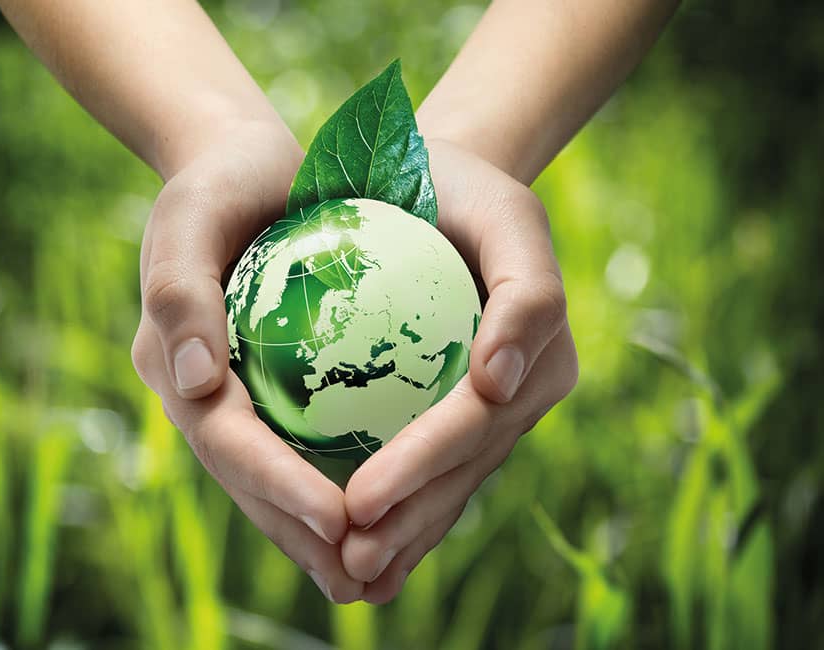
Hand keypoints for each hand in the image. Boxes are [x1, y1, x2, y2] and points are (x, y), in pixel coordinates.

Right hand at [130, 120, 364, 602]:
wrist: (239, 167)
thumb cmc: (217, 184)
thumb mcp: (191, 217)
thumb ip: (180, 298)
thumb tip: (196, 390)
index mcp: (175, 367)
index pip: (227, 443)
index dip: (277, 487)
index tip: (339, 519)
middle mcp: (200, 395)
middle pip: (250, 481)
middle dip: (302, 534)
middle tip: (361, 578)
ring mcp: (233, 397)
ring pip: (276, 479)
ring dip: (319, 532)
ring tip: (374, 575)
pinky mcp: (271, 389)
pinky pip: (305, 447)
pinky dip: (338, 485)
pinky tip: (387, 513)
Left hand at [340, 139, 578, 602]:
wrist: (443, 186)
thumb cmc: (461, 188)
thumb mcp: (506, 214)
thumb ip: (527, 294)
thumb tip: (498, 383)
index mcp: (538, 345)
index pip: (474, 418)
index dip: (424, 461)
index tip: (362, 497)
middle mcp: (524, 386)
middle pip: (463, 465)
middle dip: (409, 516)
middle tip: (349, 554)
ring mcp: (500, 407)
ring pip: (453, 483)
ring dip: (407, 534)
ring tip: (353, 573)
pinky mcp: (468, 415)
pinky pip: (440, 472)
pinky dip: (408, 517)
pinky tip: (364, 561)